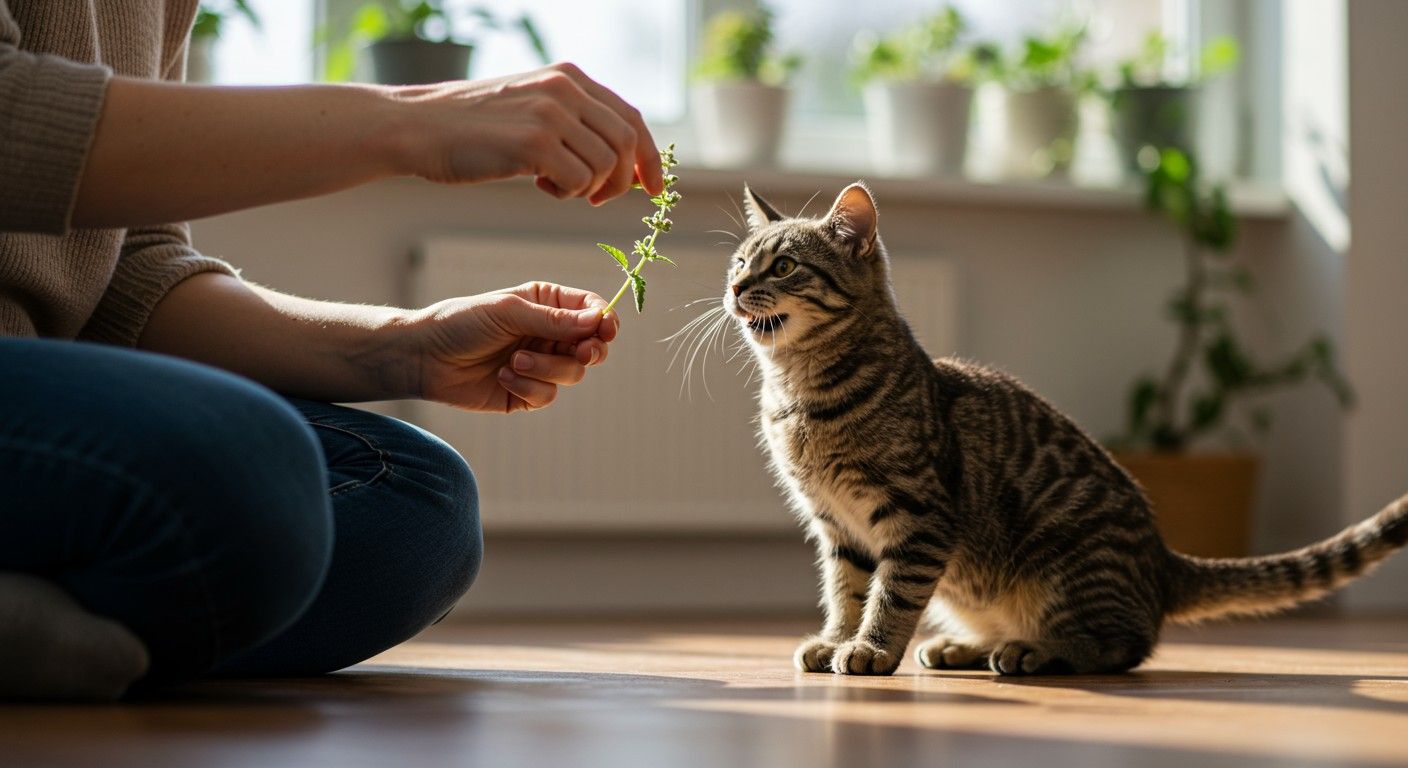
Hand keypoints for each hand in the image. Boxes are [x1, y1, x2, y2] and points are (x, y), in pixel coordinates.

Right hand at [394, 62, 664, 204]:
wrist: (420, 127)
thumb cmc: (474, 127)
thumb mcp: (531, 106)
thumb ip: (574, 121)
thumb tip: (623, 161)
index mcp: (569, 77)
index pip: (630, 118)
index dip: (649, 158)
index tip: (653, 188)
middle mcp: (565, 89)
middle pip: (627, 143)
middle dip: (623, 181)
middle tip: (598, 200)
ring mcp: (550, 114)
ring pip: (605, 165)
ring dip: (588, 189)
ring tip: (555, 187)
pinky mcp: (533, 143)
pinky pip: (578, 181)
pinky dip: (566, 194)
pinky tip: (539, 186)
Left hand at [402, 282, 619, 413]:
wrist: (425, 357)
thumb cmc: (462, 323)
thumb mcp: (509, 312)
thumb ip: (554, 319)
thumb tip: (598, 320)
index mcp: (547, 304)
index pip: (591, 311)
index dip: (604, 321)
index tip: (605, 329)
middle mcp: (548, 334)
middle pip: (591, 346)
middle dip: (588, 350)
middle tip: (581, 353)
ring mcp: (540, 365)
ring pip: (572, 373)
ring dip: (546, 368)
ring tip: (515, 361)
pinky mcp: (527, 394)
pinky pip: (548, 396)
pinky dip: (528, 387)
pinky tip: (503, 377)